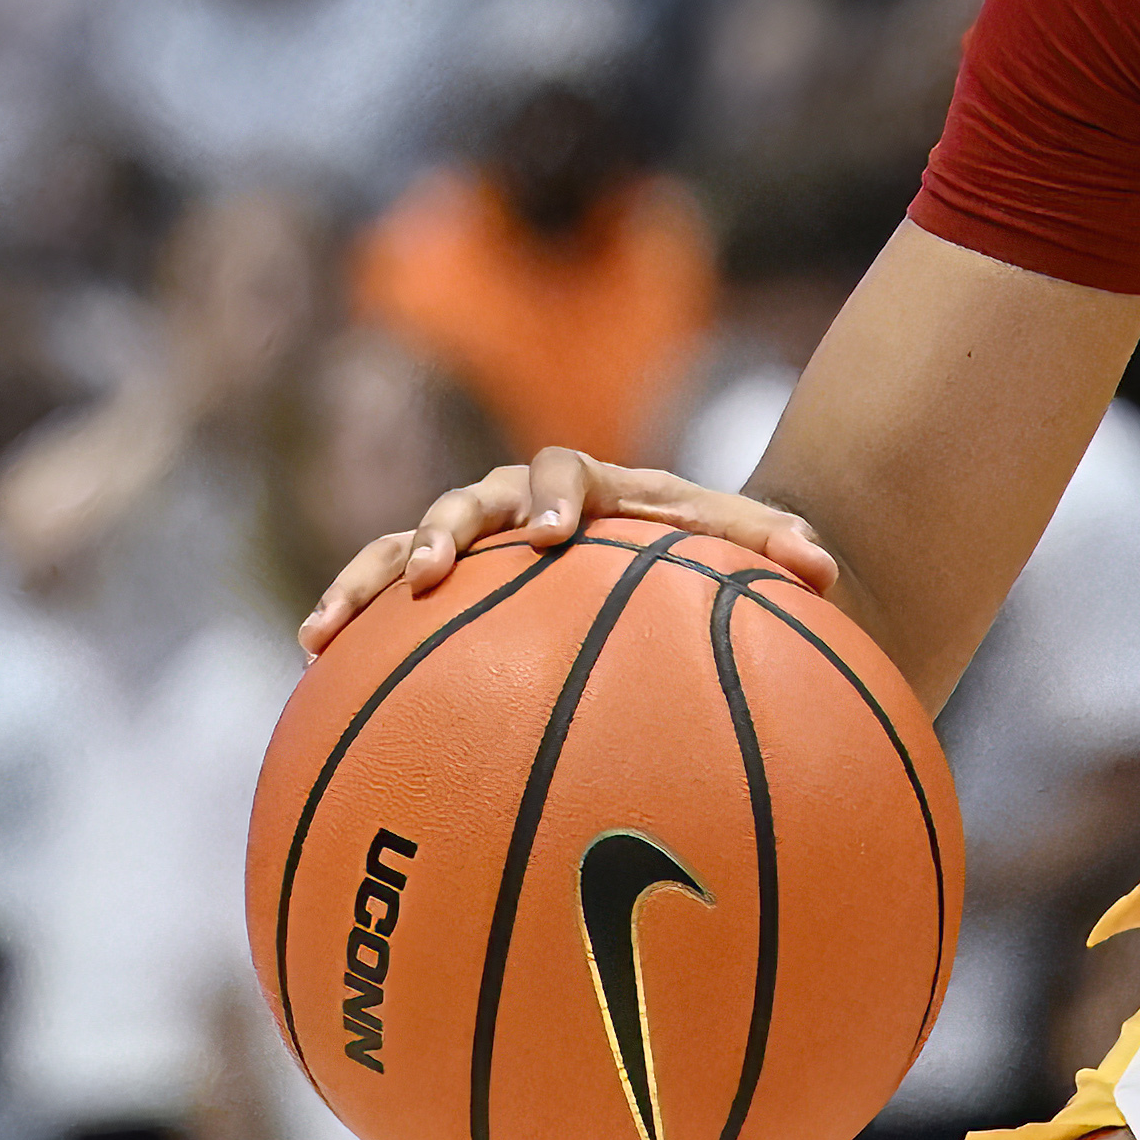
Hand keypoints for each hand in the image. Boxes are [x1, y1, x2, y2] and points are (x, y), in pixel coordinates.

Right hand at [299, 448, 837, 651]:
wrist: (671, 564)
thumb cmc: (711, 556)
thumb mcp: (748, 550)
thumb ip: (778, 549)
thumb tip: (828, 566)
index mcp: (591, 484)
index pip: (563, 471)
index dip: (552, 494)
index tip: (551, 533)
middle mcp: (518, 504)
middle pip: (469, 499)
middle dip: (447, 530)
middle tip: (434, 570)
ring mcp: (473, 546)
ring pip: (402, 547)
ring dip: (369, 580)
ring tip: (328, 627)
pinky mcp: (441, 593)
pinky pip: (384, 604)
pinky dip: (348, 621)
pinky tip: (312, 668)